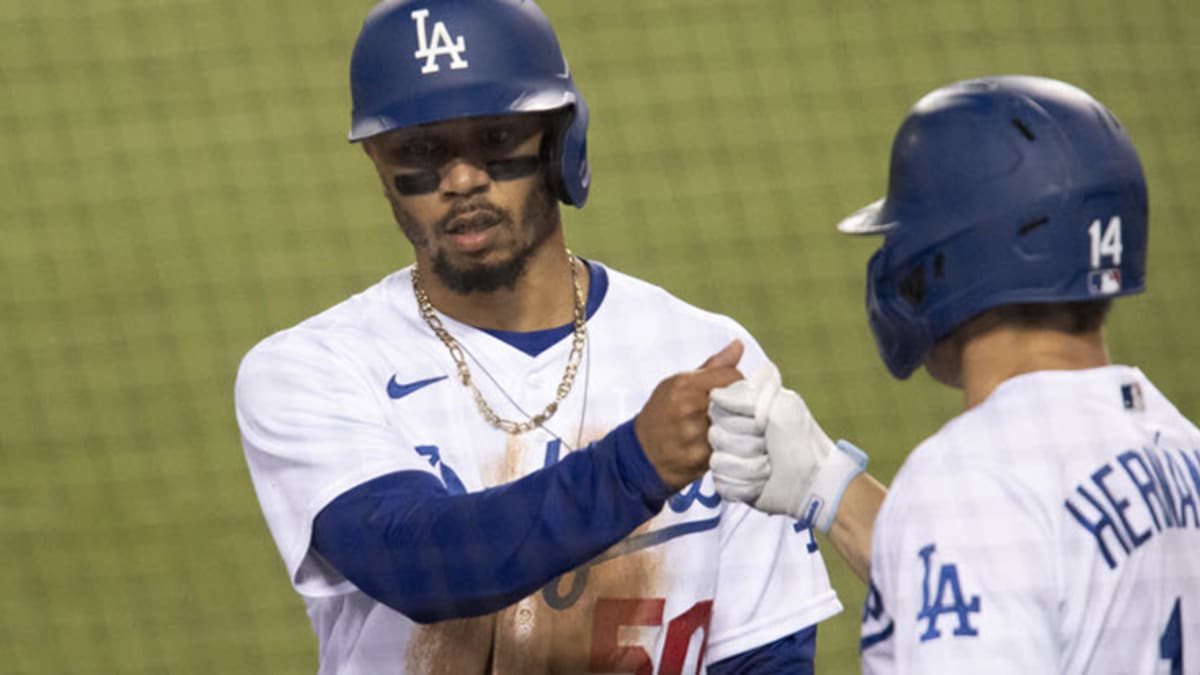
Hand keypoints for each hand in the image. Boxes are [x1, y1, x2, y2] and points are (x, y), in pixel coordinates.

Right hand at [635, 340, 744, 490]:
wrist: (640, 452)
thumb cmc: (662, 413)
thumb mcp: (678, 384)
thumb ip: (713, 367)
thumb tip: (738, 345)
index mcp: (684, 386)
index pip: (734, 377)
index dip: (740, 383)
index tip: (735, 391)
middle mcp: (688, 409)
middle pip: (739, 402)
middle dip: (743, 406)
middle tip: (739, 411)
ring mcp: (694, 436)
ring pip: (739, 428)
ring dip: (741, 428)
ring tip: (734, 428)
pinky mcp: (700, 460)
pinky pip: (731, 450)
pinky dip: (734, 447)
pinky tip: (726, 445)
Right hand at [708, 363, 867, 531]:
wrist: (813, 481)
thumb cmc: (800, 441)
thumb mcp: (781, 405)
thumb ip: (746, 394)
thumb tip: (715, 394)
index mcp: (742, 411)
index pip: (717, 409)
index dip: (741, 419)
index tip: (764, 423)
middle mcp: (732, 433)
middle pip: (716, 436)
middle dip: (747, 443)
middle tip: (769, 446)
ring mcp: (729, 459)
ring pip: (718, 461)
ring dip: (750, 466)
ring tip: (769, 466)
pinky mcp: (729, 483)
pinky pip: (722, 483)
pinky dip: (746, 485)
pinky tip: (762, 483)